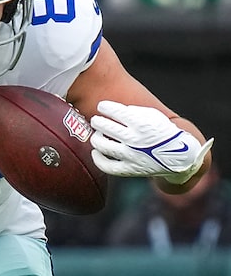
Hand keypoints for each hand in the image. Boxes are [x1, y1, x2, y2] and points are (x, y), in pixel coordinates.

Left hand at [90, 100, 212, 183]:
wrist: (180, 155)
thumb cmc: (163, 132)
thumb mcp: (153, 116)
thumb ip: (133, 111)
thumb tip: (112, 110)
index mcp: (142, 123)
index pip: (115, 111)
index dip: (104, 107)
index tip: (101, 106)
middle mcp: (135, 139)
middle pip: (106, 127)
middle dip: (97, 121)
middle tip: (96, 120)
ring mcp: (132, 155)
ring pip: (103, 145)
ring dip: (96, 138)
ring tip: (98, 134)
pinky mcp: (130, 169)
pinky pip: (107, 166)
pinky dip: (98, 159)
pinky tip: (96, 152)